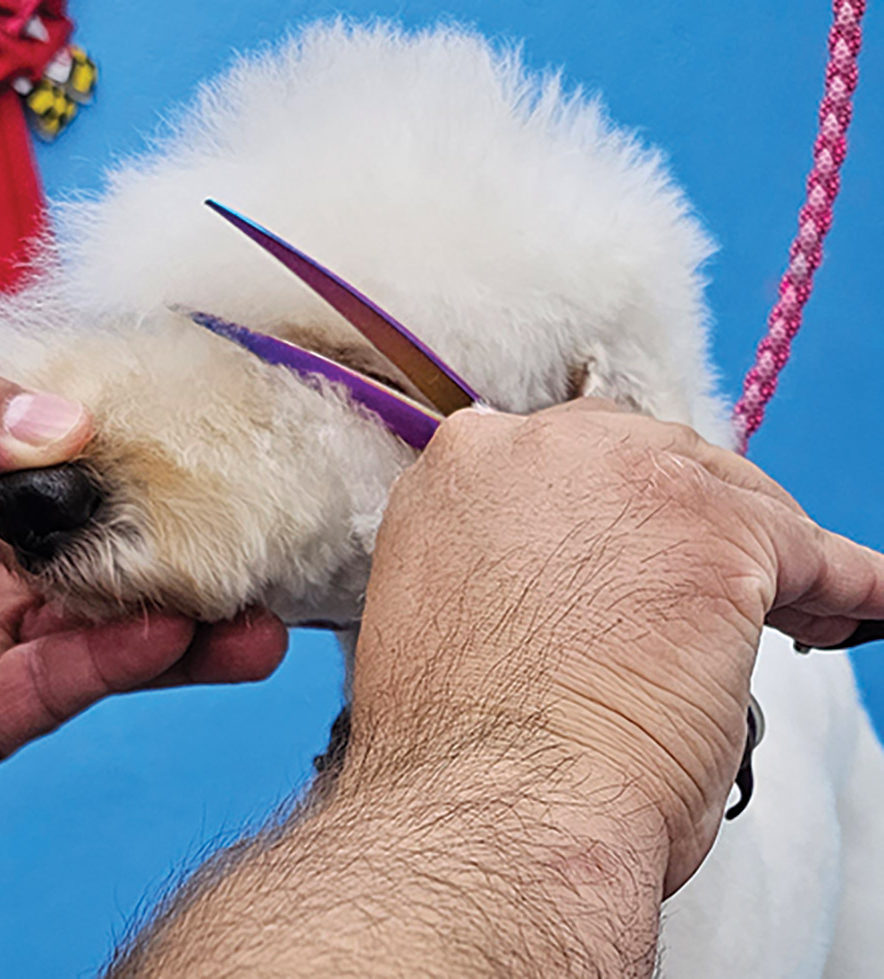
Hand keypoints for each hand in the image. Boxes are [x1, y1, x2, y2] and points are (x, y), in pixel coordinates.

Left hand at [0, 355, 287, 810]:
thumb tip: (67, 423)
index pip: (87, 469)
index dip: (157, 462)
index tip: (226, 452)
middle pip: (117, 557)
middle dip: (196, 556)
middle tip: (270, 549)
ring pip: (110, 630)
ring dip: (190, 628)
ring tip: (263, 624)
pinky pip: (62, 684)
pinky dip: (120, 664)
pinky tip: (175, 638)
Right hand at [349, 400, 883, 894]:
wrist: (491, 798)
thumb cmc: (456, 744)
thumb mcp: (442, 613)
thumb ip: (489, 567)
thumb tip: (543, 584)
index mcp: (463, 471)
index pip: (564, 460)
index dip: (609, 510)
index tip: (634, 547)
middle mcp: (543, 451)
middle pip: (651, 458)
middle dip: (683, 514)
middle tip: (706, 585)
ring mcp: (633, 480)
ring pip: (730, 494)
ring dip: (762, 548)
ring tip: (793, 611)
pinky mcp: (721, 533)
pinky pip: (813, 552)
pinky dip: (851, 584)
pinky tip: (866, 604)